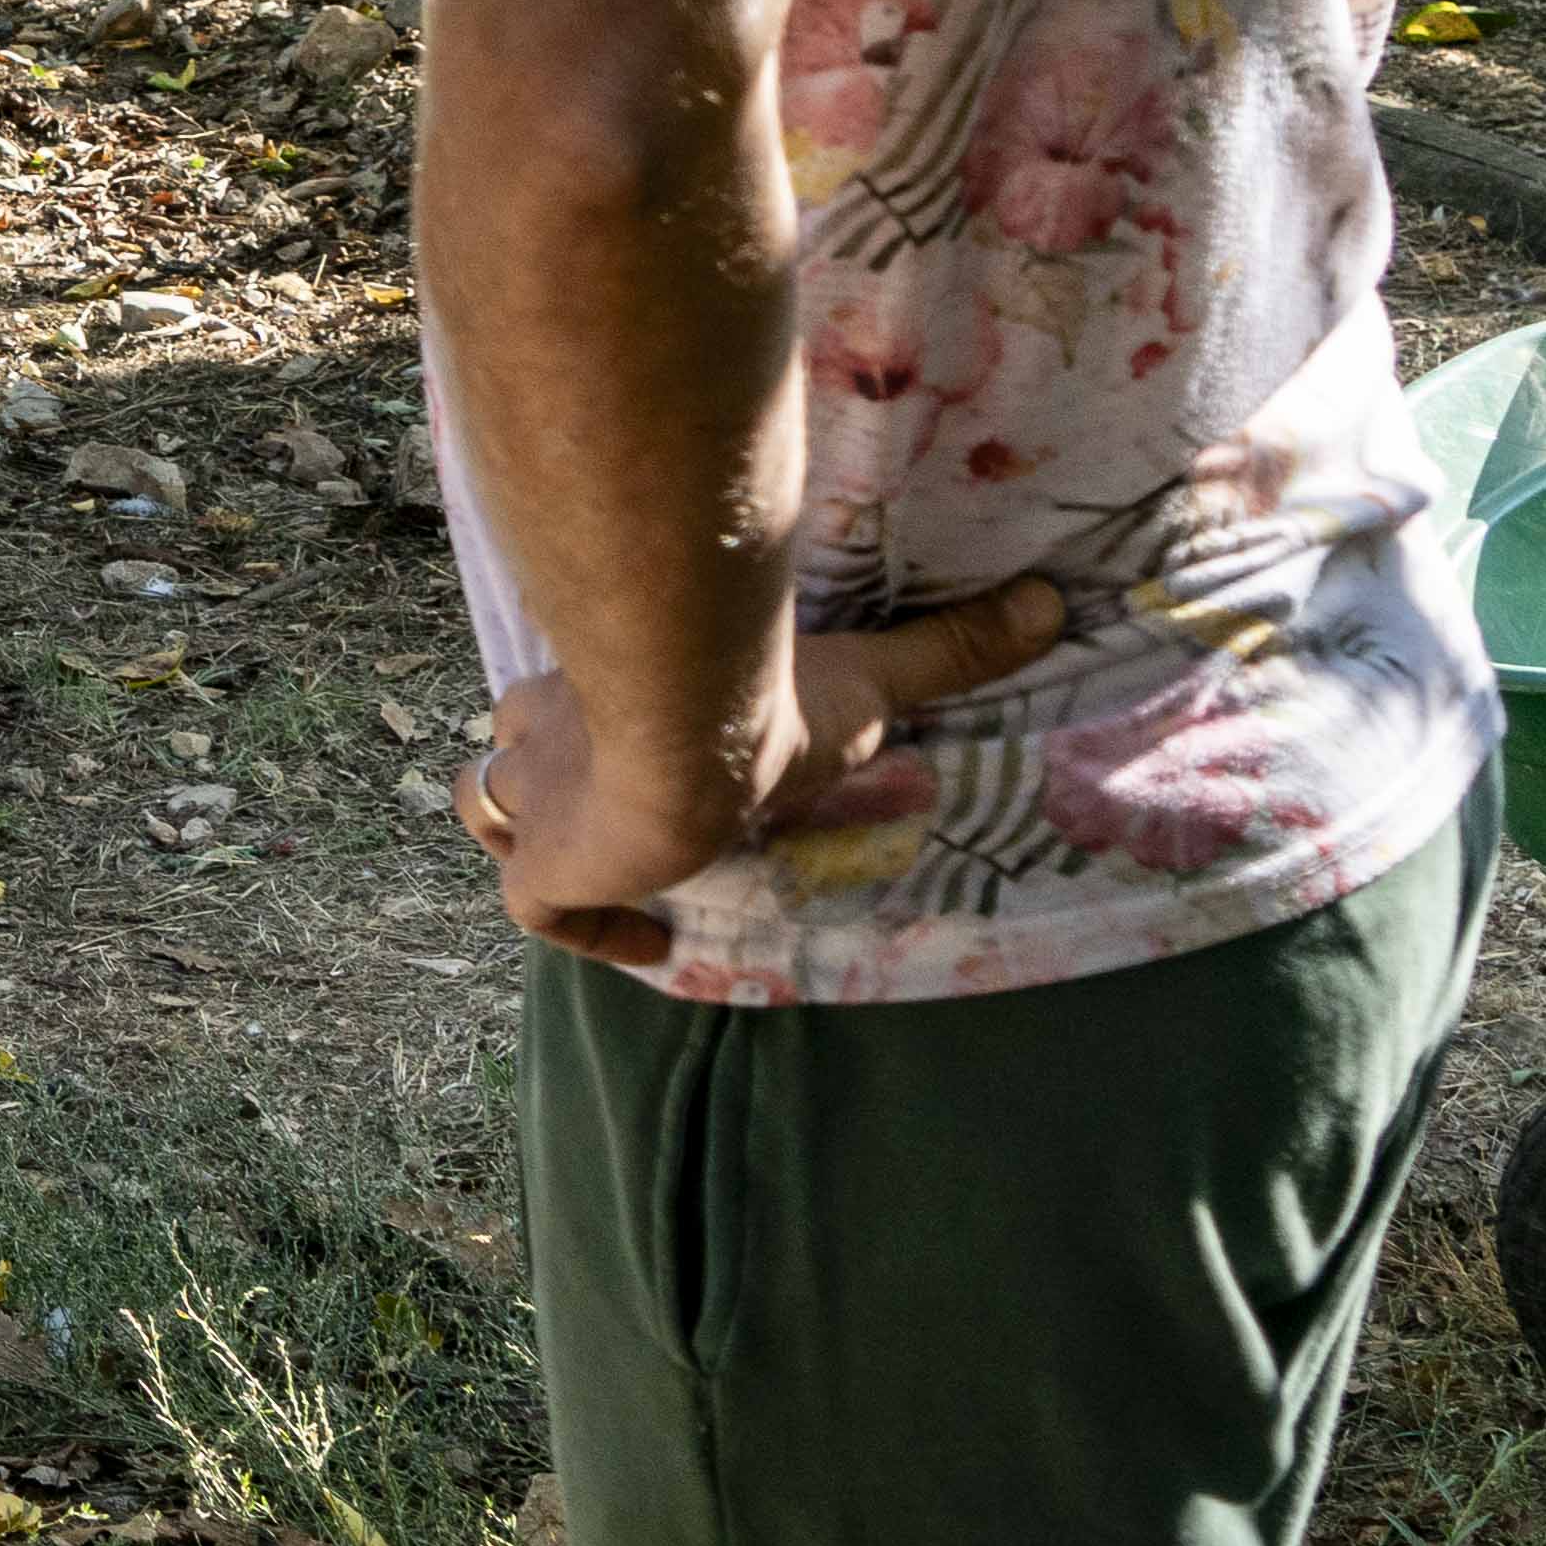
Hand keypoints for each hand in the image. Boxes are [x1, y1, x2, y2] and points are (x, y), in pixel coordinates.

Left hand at [455, 576, 1075, 963]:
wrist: (690, 729)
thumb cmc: (767, 698)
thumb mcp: (867, 679)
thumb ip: (949, 649)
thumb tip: (1053, 602)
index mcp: (606, 685)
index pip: (578, 695)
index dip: (597, 721)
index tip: (645, 754)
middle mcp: (551, 735)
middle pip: (524, 747)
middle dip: (557, 773)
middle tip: (625, 813)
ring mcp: (537, 801)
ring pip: (492, 806)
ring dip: (537, 835)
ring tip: (612, 870)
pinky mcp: (541, 867)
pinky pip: (533, 908)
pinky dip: (578, 926)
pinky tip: (643, 943)